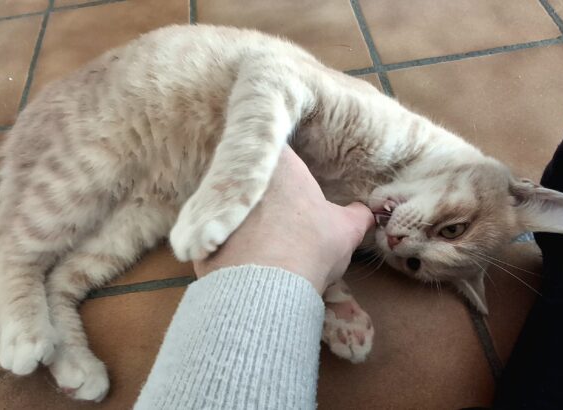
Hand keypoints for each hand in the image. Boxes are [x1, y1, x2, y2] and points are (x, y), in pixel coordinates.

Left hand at [193, 146, 374, 293]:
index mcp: (277, 162)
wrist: (264, 285)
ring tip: (256, 234)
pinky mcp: (197, 231)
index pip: (273, 141)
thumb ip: (356, 215)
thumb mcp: (345, 230)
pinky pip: (210, 228)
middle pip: (245, 170)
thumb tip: (364, 212)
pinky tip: (236, 255)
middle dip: (256, 185)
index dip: (279, 154)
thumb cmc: (309, 246)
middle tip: (273, 205)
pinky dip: (220, 238)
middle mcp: (240, 174)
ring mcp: (214, 201)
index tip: (286, 169)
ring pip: (225, 199)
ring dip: (238, 213)